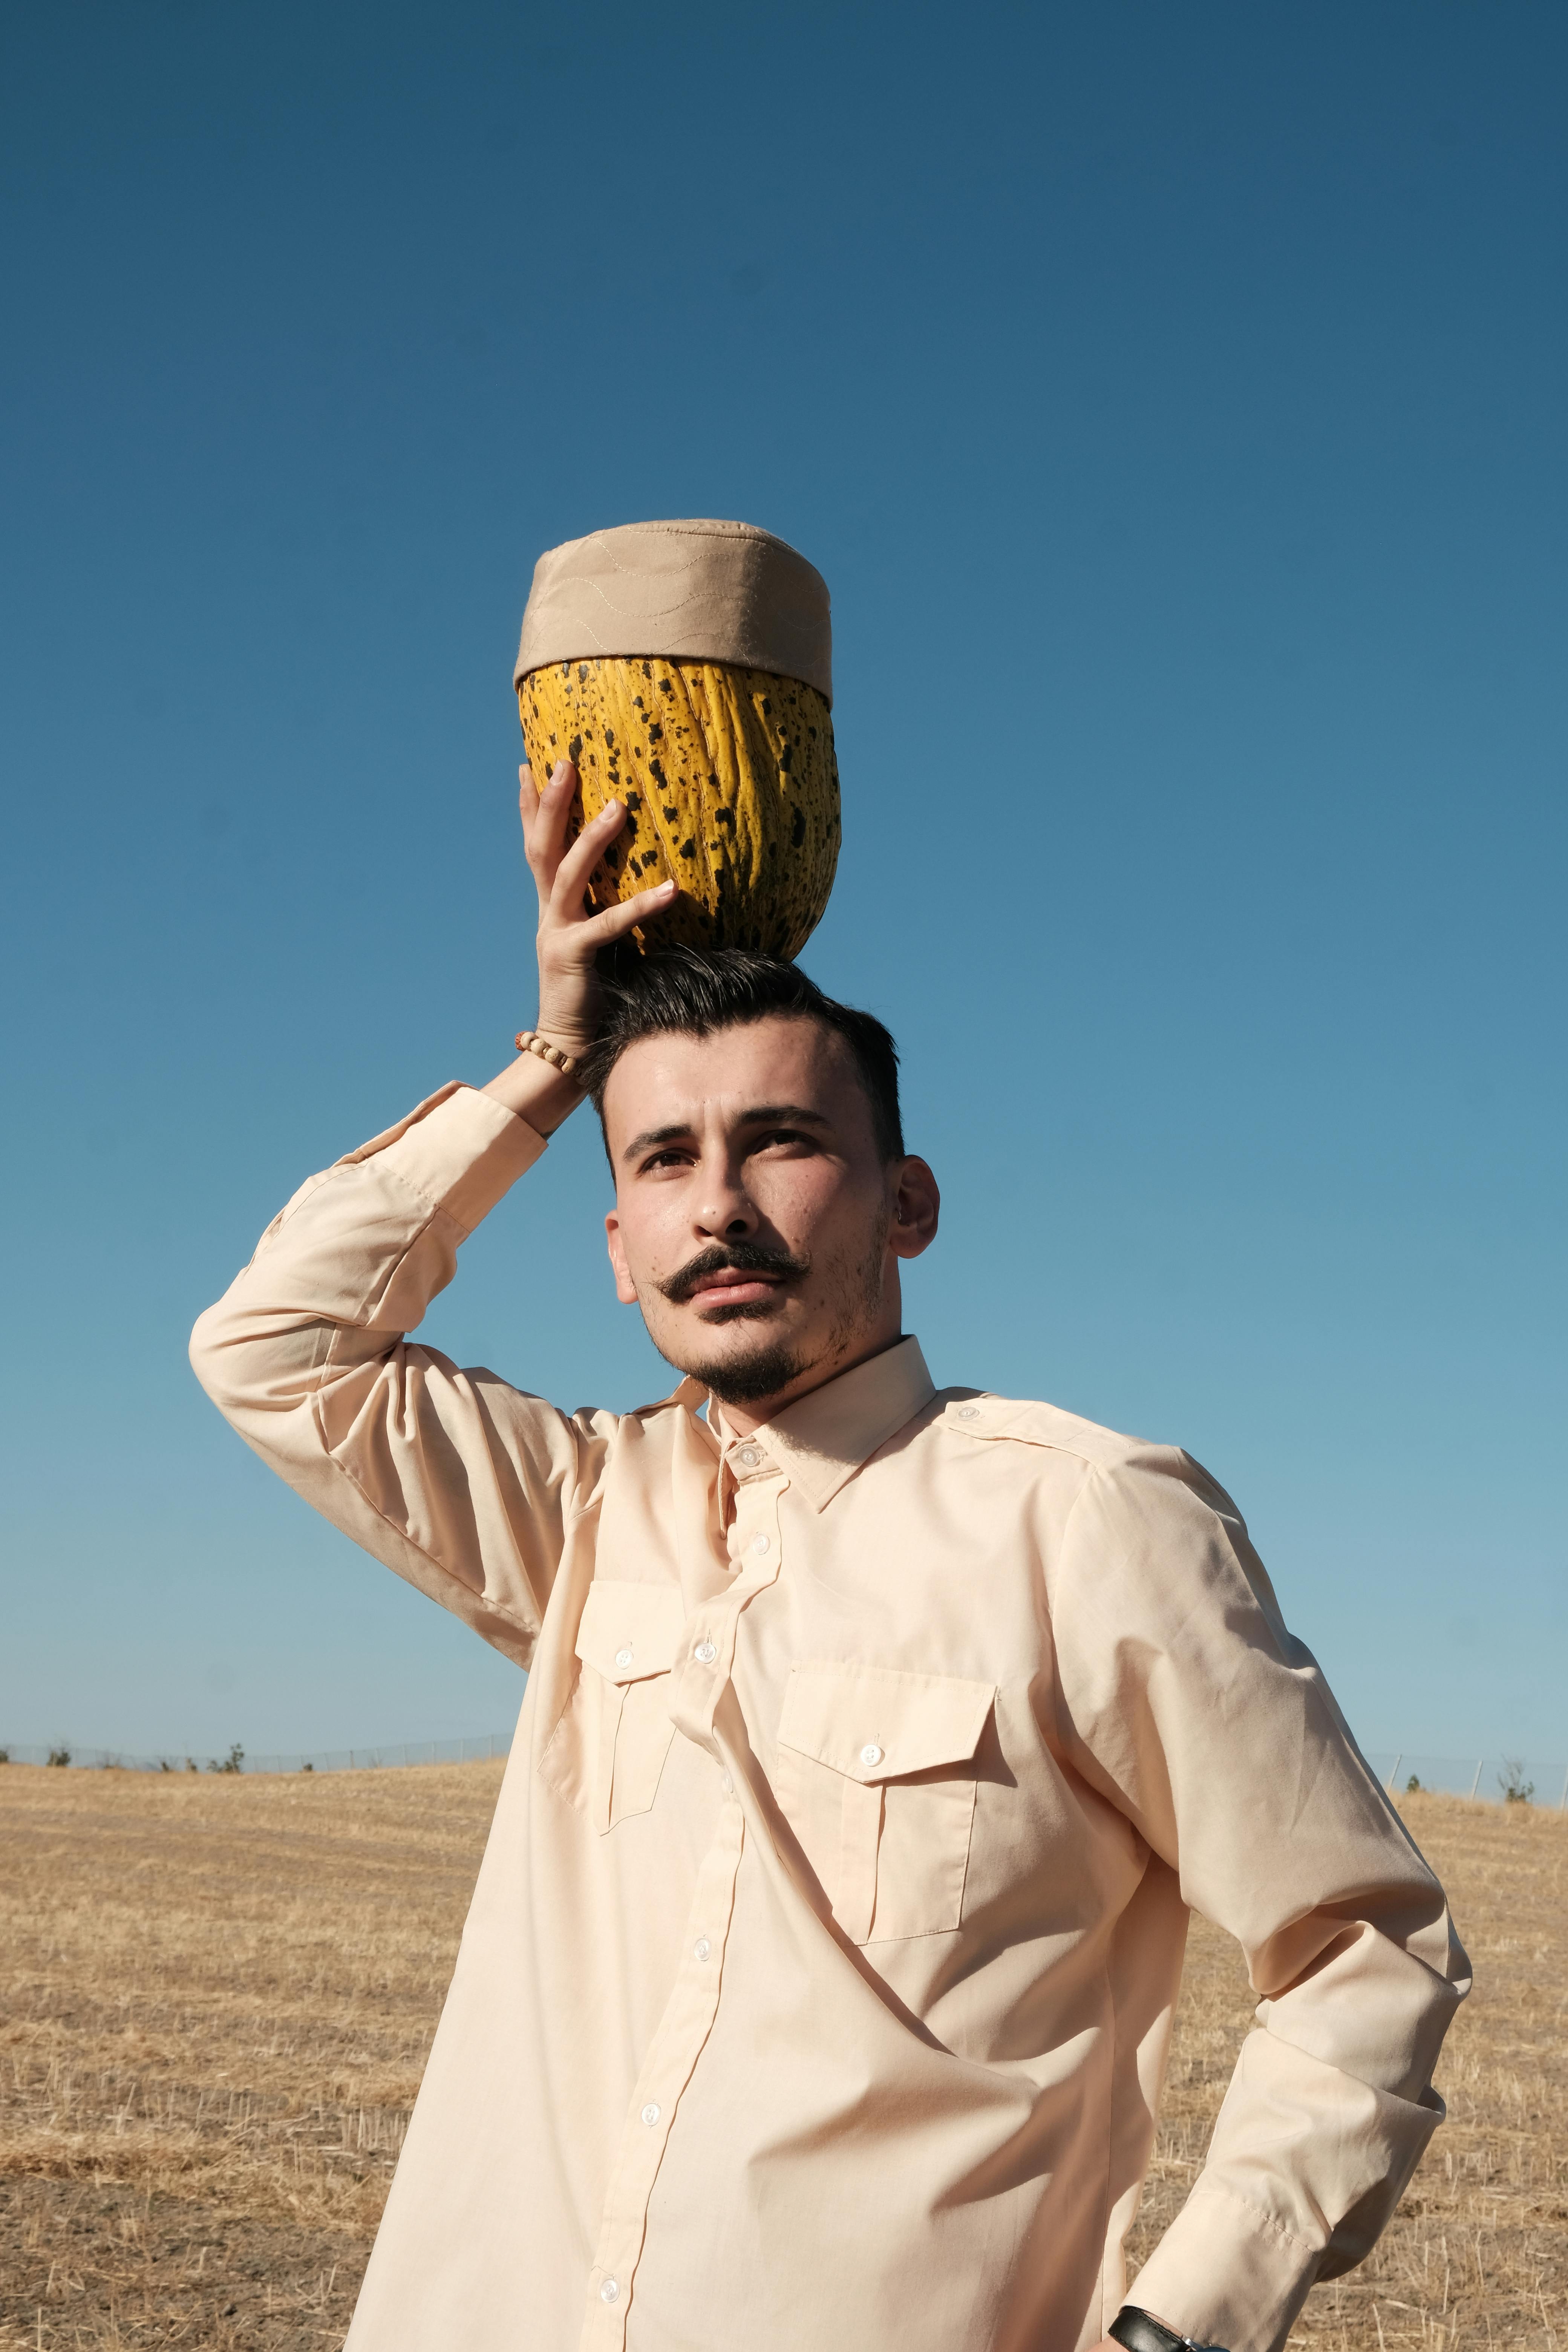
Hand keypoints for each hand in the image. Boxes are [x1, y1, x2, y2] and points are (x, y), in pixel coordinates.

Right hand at [520, 759, 676, 1060]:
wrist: (569, 1050)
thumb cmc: (597, 998)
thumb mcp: (603, 946)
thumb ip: (613, 916)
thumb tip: (659, 884)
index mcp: (554, 908)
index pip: (539, 846)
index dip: (534, 806)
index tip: (531, 763)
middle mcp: (549, 914)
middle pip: (543, 846)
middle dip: (551, 802)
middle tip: (564, 759)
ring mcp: (556, 934)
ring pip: (569, 874)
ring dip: (591, 837)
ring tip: (619, 805)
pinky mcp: (572, 958)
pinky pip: (609, 926)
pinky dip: (641, 906)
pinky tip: (672, 888)